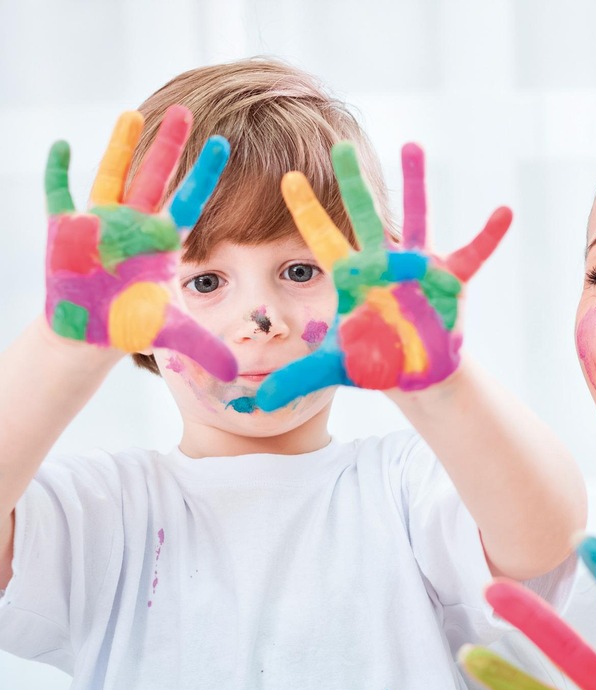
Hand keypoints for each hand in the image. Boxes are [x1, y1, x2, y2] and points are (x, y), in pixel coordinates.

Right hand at [44, 105, 235, 379]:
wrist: (89, 329)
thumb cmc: (131, 323)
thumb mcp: (170, 334)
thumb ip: (203, 347)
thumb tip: (237, 373)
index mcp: (162, 241)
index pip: (191, 201)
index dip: (205, 174)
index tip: (224, 143)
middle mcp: (134, 223)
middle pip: (155, 177)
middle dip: (169, 146)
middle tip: (185, 110)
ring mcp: (99, 222)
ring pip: (112, 175)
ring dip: (120, 147)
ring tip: (131, 113)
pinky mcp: (66, 229)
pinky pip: (60, 193)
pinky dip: (59, 171)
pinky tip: (61, 145)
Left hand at [256, 142, 510, 409]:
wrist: (417, 371)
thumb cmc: (375, 360)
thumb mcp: (335, 368)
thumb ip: (298, 378)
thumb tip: (257, 403)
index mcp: (353, 275)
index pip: (324, 239)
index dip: (307, 211)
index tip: (287, 178)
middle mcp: (384, 262)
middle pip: (365, 216)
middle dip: (353, 183)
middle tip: (340, 146)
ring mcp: (419, 267)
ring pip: (417, 218)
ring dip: (415, 183)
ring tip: (412, 145)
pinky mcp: (451, 280)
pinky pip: (474, 254)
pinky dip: (490, 235)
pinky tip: (504, 212)